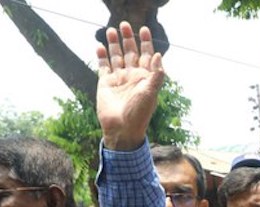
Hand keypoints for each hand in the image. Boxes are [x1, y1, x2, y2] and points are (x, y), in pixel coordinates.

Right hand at [96, 22, 164, 150]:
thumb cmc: (139, 113)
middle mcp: (132, 76)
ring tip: (111, 30)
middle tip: (125, 24)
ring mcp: (119, 79)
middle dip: (129, 39)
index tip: (144, 29)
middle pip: (131, 52)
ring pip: (116, 57)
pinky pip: (103, 66)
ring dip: (114, 44)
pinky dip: (102, 56)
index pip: (147, 55)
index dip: (146, 42)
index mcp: (145, 77)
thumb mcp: (151, 93)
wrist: (122, 128)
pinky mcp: (105, 83)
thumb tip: (159, 55)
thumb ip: (156, 74)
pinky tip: (100, 46)